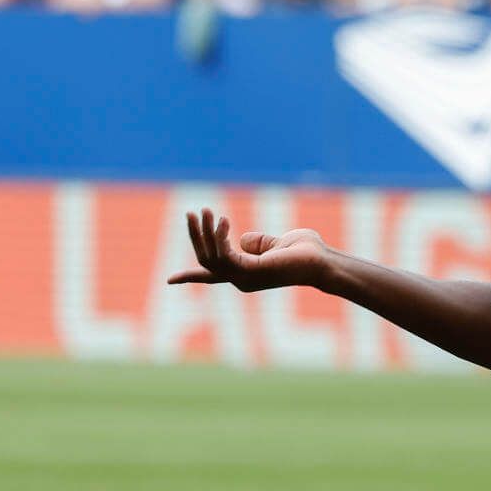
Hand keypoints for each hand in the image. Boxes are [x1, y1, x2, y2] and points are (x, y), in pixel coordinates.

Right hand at [164, 206, 330, 292]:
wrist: (322, 262)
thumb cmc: (306, 253)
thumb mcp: (276, 243)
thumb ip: (258, 242)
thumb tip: (243, 240)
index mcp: (245, 274)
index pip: (212, 275)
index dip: (190, 276)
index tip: (168, 280)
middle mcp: (240, 279)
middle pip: (206, 260)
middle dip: (195, 237)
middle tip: (190, 212)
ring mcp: (243, 278)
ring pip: (210, 256)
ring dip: (203, 232)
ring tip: (203, 209)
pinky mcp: (248, 271)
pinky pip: (222, 254)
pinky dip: (218, 236)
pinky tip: (222, 220)